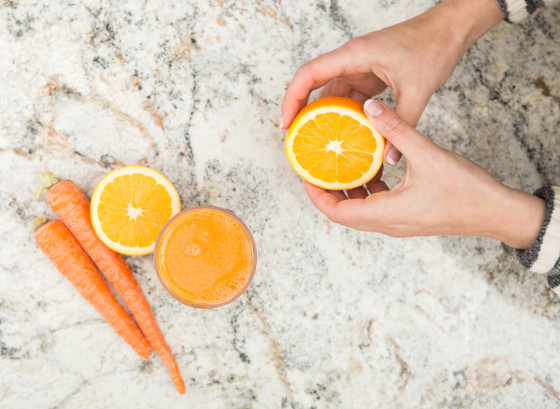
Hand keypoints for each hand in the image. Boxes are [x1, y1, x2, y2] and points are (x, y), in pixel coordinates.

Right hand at [281, 0, 504, 164]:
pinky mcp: (369, 76)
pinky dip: (347, 117)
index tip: (286, 124)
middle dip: (303, 113)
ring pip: (333, 95)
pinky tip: (347, 137)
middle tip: (297, 141)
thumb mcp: (417, 89)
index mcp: (354, 55)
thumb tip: (390, 159)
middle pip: (314, 86)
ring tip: (319, 145)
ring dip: (326, 118)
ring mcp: (359, 68)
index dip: (292, 99)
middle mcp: (351, 60)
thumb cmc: (432, 47)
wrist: (449, 31)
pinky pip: (350, 98)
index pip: (309, 74)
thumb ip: (402, 125)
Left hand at [305, 100, 545, 249]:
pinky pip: (378, 205)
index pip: (337, 212)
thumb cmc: (466, 191)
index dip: (317, 195)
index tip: (305, 174)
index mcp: (386, 215)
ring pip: (361, 209)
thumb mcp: (427, 154)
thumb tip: (369, 107)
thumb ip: (396, 129)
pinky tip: (373, 165)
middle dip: (328, 189)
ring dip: (349, 188)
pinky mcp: (408, 217)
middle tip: (318, 164)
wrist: (496, 213)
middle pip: (345, 211)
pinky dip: (369, 188)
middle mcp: (388, 223)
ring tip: (341, 162)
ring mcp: (398, 222)